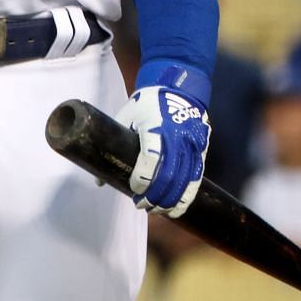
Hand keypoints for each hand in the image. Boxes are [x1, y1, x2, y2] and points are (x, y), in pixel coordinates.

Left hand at [115, 73, 211, 216]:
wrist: (177, 90)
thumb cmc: (144, 105)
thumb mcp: (124, 118)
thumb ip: (113, 146)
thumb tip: (99, 181)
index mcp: (156, 127)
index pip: (150, 158)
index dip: (142, 179)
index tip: (134, 190)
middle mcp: (178, 137)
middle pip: (170, 175)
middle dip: (157, 196)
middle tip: (143, 206)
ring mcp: (193, 144)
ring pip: (186, 180)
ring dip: (172, 200)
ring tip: (159, 211)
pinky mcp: (201, 150)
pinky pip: (196, 177)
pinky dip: (187, 194)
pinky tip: (177, 207)